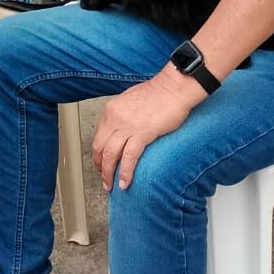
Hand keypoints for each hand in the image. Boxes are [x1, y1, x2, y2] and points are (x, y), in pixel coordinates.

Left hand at [91, 66, 205, 190]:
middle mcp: (115, 118)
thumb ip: (123, 114)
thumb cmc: (159, 92)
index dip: (98, 152)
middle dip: (100, 166)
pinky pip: (129, 158)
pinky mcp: (142, 134)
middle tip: (104, 177)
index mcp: (112, 109)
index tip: (102, 161)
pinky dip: (125, 173)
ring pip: (110, 155)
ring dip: (108, 173)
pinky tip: (124, 183)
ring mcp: (127, 126)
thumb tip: (122, 128)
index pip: (99, 135)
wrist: (175, 88)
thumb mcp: (131, 100)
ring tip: (110, 185)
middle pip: (100, 147)